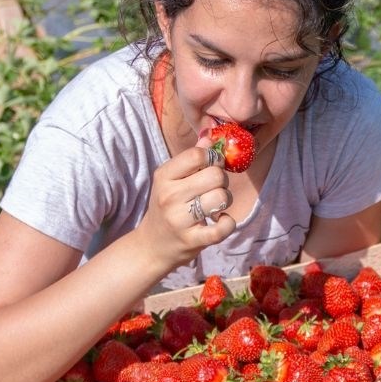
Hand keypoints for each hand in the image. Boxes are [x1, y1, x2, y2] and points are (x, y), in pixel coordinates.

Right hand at [135, 146, 235, 269]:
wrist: (152, 246)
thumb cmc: (167, 207)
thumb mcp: (172, 180)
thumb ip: (192, 158)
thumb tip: (211, 135)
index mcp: (164, 176)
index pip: (197, 155)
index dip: (213, 159)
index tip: (212, 167)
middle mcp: (170, 196)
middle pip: (216, 175)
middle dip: (222, 181)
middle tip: (214, 189)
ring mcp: (180, 219)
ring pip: (222, 197)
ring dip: (225, 201)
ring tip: (215, 206)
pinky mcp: (192, 240)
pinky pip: (224, 227)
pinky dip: (228, 223)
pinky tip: (220, 221)